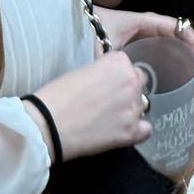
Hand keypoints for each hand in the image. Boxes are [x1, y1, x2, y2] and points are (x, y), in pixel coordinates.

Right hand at [34, 50, 148, 160]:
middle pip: (139, 83)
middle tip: (106, 101)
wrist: (47, 124)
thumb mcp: (84, 70)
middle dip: (126, 90)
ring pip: (142, 105)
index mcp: (119, 62)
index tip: (104, 85)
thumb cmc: (58, 95)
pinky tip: (122, 131)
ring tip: (108, 118)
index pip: (128, 66)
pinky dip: (137, 130)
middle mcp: (131, 81)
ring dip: (129, 110)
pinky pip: (146, 129)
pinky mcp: (131, 132)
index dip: (116, 76)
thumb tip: (113, 80)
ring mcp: (133, 108)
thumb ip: (105, 71)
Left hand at [95, 8, 193, 100]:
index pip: (178, 28)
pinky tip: (181, 97)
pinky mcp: (142, 60)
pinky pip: (164, 68)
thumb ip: (120, 59)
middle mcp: (151, 34)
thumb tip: (137, 81)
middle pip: (181, 48)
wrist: (73, 31)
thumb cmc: (90, 31)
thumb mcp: (107, 44)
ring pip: (175, 60)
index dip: (193, 44)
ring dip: (188, 77)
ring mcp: (147, 47)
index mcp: (146, 23)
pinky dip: (176, 80)